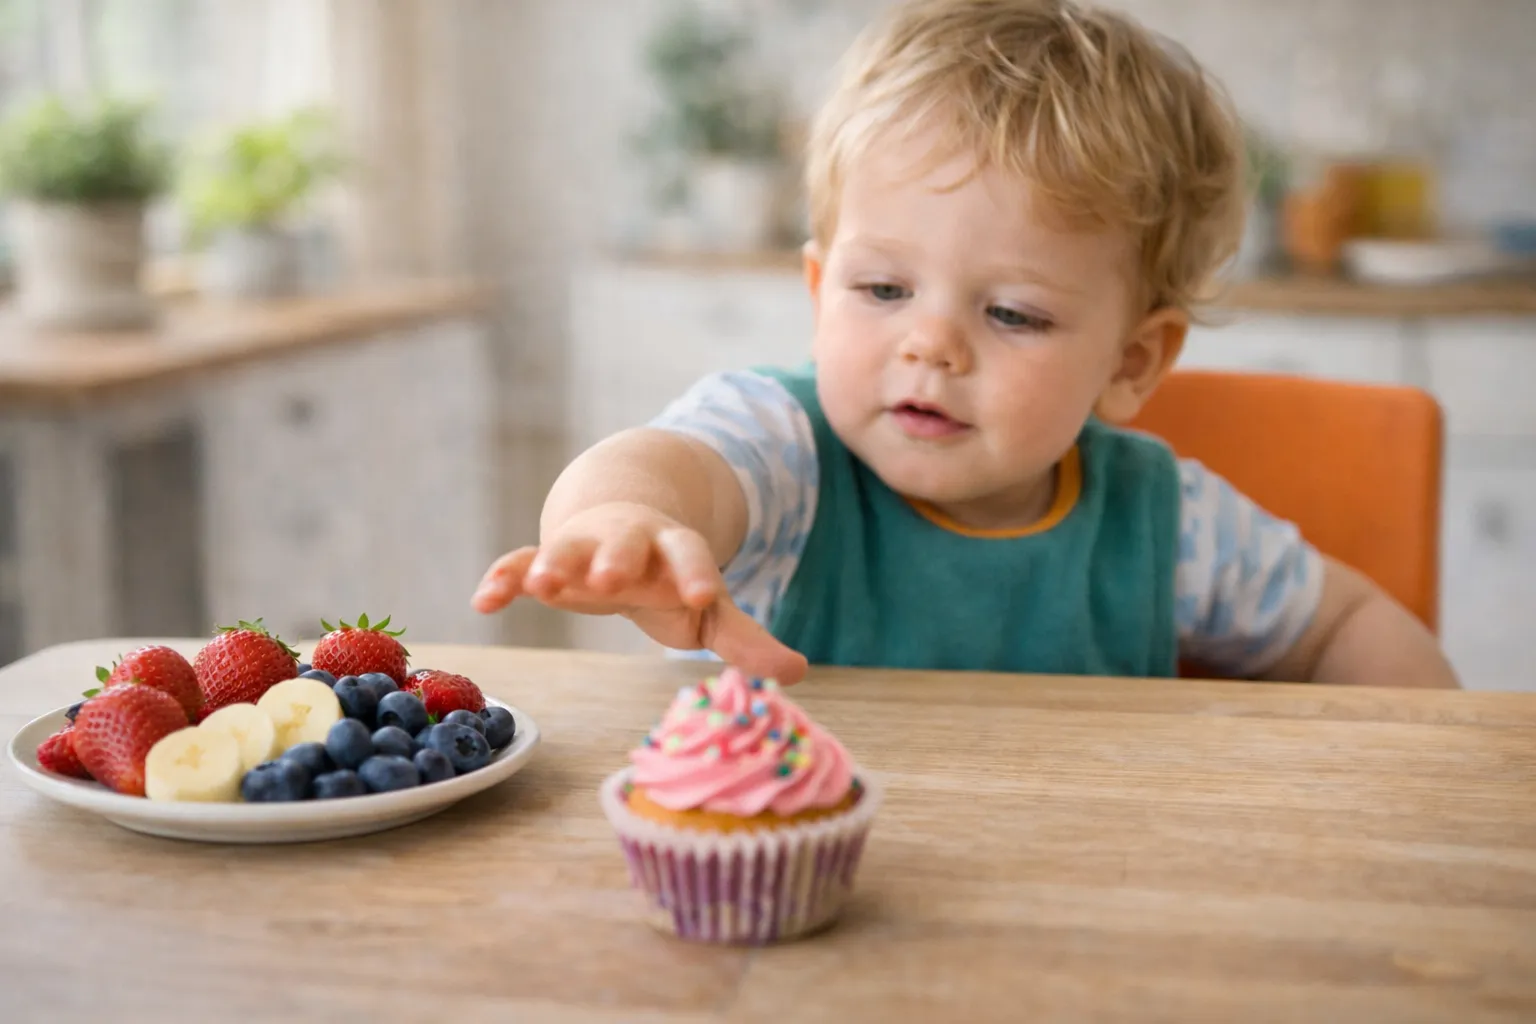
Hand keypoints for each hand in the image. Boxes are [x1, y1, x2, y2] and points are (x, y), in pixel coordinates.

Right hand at [470, 502, 807, 683]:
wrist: (620, 525)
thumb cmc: (669, 577)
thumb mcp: (706, 606)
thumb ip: (744, 638)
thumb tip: (798, 672)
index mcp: (674, 550)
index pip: (690, 554)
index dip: (697, 573)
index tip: (704, 594)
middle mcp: (628, 541)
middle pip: (625, 542)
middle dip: (619, 557)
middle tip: (611, 577)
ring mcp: (583, 546)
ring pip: (566, 547)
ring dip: (553, 563)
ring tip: (539, 586)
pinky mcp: (544, 558)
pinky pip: (518, 563)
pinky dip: (502, 579)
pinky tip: (483, 602)